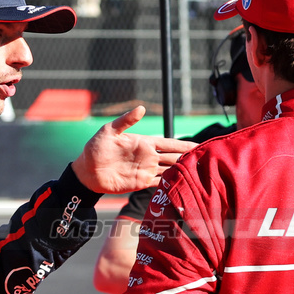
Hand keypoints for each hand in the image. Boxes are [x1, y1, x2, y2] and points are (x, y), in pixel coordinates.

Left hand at [72, 106, 195, 193]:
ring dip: (183, 171)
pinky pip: (160, 183)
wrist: (86, 172)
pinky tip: (182, 185)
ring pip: (170, 170)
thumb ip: (126, 121)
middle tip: (206, 160)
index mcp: (143, 142)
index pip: (169, 142)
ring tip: (199, 173)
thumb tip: (142, 108)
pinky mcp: (141, 183)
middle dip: (188, 158)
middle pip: (174, 157)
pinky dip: (171, 184)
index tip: (198, 145)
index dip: (183, 144)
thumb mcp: (109, 131)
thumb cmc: (95, 148)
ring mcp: (146, 170)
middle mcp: (148, 156)